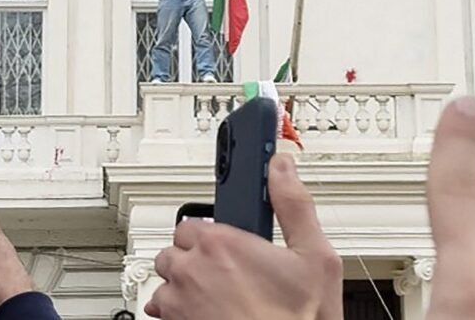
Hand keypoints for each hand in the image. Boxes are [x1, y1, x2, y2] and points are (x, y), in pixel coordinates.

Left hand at [145, 154, 342, 319]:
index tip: (227, 238)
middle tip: (226, 270)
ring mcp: (179, 301)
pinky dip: (175, 310)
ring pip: (165, 280)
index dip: (212, 231)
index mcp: (221, 243)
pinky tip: (202, 312)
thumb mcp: (315, 257)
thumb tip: (282, 170)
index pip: (193, 220)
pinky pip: (159, 310)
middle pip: (175, 249)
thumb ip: (294, 206)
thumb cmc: (299, 319)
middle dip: (196, 256)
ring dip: (184, 283)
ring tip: (216, 294)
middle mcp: (192, 269)